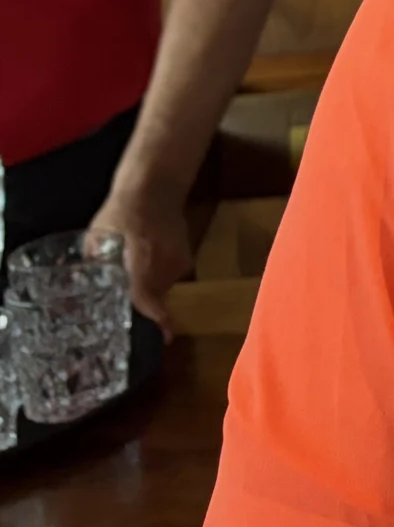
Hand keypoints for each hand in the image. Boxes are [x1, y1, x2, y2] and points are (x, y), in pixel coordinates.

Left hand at [88, 182, 191, 333]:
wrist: (154, 187)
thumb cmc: (119, 215)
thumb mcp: (96, 242)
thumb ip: (92, 269)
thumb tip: (73, 295)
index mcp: (139, 267)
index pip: (149, 302)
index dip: (156, 322)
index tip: (162, 339)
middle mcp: (163, 269)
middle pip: (153, 299)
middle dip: (140, 305)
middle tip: (121, 304)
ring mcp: (178, 263)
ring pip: (161, 287)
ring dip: (148, 287)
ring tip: (132, 275)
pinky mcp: (186, 257)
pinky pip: (170, 276)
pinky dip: (158, 274)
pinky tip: (147, 259)